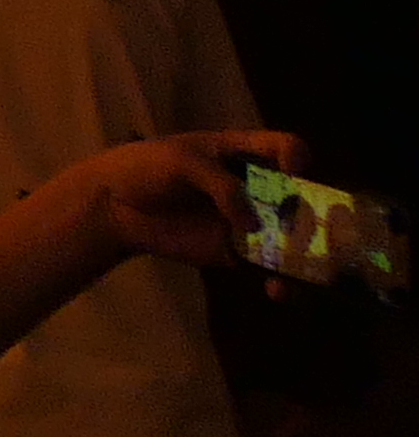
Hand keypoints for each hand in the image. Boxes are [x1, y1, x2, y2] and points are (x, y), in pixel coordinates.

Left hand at [61, 133, 297, 270]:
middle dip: (318, 216)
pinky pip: (269, 269)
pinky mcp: (238, 253)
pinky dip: (280, 281)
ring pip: (294, 238)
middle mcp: (256, 188)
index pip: (284, 147)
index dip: (296, 156)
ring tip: (307, 271)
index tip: (293, 171)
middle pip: (301, 198)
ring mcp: (250, 223)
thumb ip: (220, 185)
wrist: (114, 207)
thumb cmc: (145, 169)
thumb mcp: (180, 162)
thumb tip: (253, 225)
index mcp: (242, 153)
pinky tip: (276, 289)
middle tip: (321, 233)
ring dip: (308, 257)